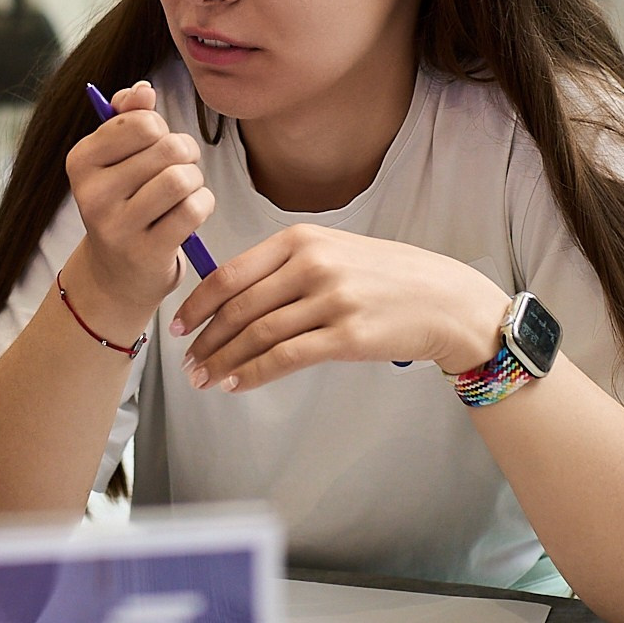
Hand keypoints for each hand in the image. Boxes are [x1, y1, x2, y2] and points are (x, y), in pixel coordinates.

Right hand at [62, 82, 213, 334]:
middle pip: (167, 148)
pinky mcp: (146, 253)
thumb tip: (143, 90)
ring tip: (185, 190)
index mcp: (80, 161)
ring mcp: (117, 227)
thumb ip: (128, 116)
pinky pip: (193, 210)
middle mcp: (92, 194)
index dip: (161, 128)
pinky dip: (203, 204)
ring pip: (181, 179)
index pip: (140, 122)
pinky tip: (192, 212)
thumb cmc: (124, 203)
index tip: (156, 145)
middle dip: (185, 153)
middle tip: (179, 168)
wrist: (116, 275)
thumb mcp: (116, 159)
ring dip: (195, 180)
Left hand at [170, 224, 509, 390]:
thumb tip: (232, 297)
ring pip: (257, 334)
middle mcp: (313, 264)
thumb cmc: (387, 277)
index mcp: (302, 239)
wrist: (444, 299)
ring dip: (223, 360)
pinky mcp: (347, 335)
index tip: (179, 324)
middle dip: (205, 339)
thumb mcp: (335, 252)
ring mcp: (331, 299)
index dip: (198, 303)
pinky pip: (286, 357)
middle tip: (186, 362)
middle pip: (239, 307)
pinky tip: (236, 383)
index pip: (232, 273)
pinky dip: (254, 373)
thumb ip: (286, 267)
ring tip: (204, 378)